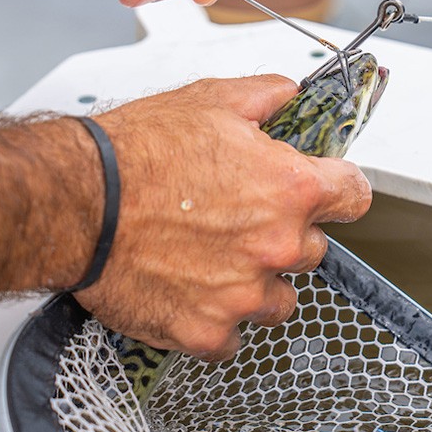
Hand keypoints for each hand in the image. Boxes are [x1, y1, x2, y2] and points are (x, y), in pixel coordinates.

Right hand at [73, 75, 371, 358]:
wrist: (76, 202)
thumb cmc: (136, 153)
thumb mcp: (211, 100)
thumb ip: (267, 96)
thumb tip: (292, 93)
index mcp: (290, 188)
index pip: (355, 197)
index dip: (340, 190)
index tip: (328, 193)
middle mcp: (277, 245)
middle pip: (313, 249)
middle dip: (285, 236)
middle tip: (239, 221)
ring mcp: (244, 294)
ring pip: (280, 299)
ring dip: (258, 283)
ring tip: (214, 260)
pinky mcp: (206, 331)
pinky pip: (232, 338)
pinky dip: (216, 320)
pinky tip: (190, 293)